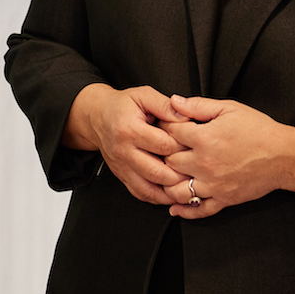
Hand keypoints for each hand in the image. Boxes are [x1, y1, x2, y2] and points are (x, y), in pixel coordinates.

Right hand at [62, 83, 189, 204]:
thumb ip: (165, 105)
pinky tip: (171, 193)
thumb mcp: (143, 95)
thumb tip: (186, 117)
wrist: (97, 117)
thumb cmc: (121, 106)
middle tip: (197, 171)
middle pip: (157, 172)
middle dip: (181, 174)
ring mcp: (122, 167)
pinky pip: (140, 193)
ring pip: (149, 189)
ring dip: (171, 192)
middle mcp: (124, 151)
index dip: (183, 147)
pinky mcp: (121, 176)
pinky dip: (158, 198)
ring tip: (188, 188)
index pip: (163, 145)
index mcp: (129, 130)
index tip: (196, 146)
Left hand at [159, 96, 294, 217]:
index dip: (164, 129)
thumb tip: (173, 101)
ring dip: (169, 184)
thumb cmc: (260, 130)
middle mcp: (204, 163)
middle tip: (164, 152)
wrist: (286, 156)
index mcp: (204, 138)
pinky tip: (175, 206)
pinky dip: (183, 211)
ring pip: (176, 190)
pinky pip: (198, 210)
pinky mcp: (223, 199)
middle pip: (168, 162)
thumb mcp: (230, 109)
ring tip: (168, 177)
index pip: (169, 134)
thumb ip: (198, 106)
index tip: (165, 128)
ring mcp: (213, 184)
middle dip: (164, 156)